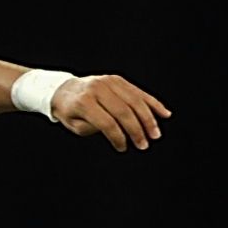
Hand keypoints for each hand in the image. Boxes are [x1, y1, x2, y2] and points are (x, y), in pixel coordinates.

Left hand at [51, 75, 170, 151]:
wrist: (63, 89)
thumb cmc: (69, 112)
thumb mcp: (75, 125)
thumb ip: (95, 128)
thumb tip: (120, 130)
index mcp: (84, 102)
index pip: (107, 122)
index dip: (117, 137)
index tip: (123, 148)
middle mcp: (98, 89)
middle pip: (123, 111)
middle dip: (136, 130)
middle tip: (144, 145)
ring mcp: (109, 81)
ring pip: (134, 100)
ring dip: (148, 119)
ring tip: (155, 135)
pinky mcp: (117, 79)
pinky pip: (138, 92)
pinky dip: (152, 103)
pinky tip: (164, 114)